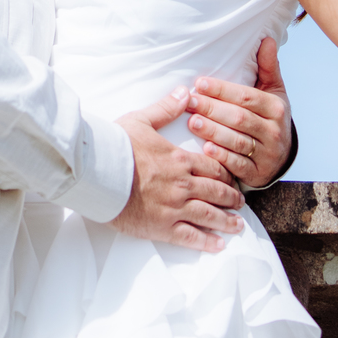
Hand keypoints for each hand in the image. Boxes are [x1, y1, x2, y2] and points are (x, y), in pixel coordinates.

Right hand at [114, 89, 244, 252]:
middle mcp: (182, 184)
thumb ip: (167, 108)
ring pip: (209, 216)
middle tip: (240, 203)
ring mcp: (174, 207)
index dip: (225, 174)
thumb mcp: (142, 119)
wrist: (97, 172)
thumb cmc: (117, 145)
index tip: (232, 179)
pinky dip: (207, 242)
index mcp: (180, 159)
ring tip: (238, 225)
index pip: (212, 167)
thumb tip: (185, 91)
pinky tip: (219, 245)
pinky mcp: (162, 227)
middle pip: (216, 192)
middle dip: (231, 198)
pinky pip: (191, 237)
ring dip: (227, 221)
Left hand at [188, 37, 293, 186]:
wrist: (280, 155)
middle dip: (212, 110)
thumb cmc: (269, 116)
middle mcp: (274, 131)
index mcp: (275, 107)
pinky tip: (206, 149)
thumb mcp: (273, 91)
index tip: (199, 83)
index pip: (246, 97)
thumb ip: (268, 67)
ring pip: (237, 142)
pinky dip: (222, 158)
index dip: (222, 90)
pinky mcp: (259, 174)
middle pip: (239, 118)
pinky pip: (239, 166)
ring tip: (192, 122)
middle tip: (189, 102)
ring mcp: (267, 154)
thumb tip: (267, 39)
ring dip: (214, 132)